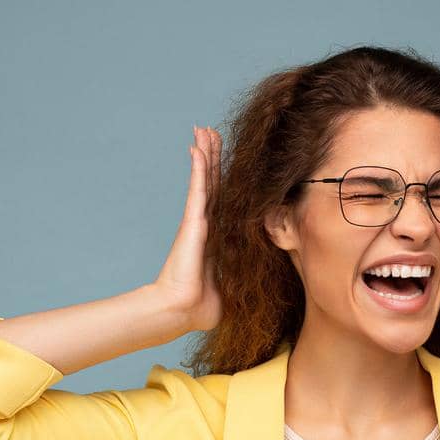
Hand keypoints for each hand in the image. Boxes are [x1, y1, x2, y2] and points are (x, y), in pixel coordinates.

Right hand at [152, 125, 223, 332]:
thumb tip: (257, 281)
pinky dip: (199, 168)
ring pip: (205, 180)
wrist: (182, 309)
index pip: (221, 200)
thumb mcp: (231, 285)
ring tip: (203, 129)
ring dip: (205, 153)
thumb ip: (240, 275)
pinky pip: (198, 190)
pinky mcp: (193, 223)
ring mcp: (198, 221)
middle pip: (212, 182)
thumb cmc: (204, 305)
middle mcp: (206, 224)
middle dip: (212, 156)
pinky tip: (197, 148)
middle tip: (209, 131)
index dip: (221, 178)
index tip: (221, 157)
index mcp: (215, 237)